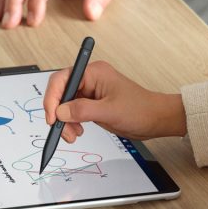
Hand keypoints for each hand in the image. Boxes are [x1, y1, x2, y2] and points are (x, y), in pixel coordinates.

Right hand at [43, 61, 186, 142]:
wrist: (155, 120)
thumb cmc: (140, 109)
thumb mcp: (110, 111)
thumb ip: (83, 110)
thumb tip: (60, 112)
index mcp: (94, 73)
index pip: (62, 79)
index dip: (52, 98)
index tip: (52, 117)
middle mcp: (89, 80)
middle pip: (60, 93)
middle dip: (58, 113)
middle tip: (61, 130)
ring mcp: (90, 92)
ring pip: (65, 105)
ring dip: (64, 121)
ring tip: (73, 135)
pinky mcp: (92, 104)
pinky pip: (73, 112)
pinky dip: (71, 123)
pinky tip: (77, 132)